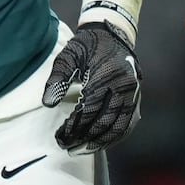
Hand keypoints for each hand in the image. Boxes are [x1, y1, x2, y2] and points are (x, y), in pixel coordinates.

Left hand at [42, 22, 141, 153]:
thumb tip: (48, 103)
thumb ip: (57, 78)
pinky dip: (114, 138)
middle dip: (84, 138)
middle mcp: (124, 86)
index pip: (90, 109)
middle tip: (66, 146)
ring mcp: (133, 94)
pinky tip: (99, 144)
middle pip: (104, 121)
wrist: (113, 34)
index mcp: (107, 74)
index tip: (60, 136)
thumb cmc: (88, 45)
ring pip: (118, 127)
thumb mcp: (69, 55)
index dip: (75, 126)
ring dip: (99, 143)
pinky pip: (127, 124)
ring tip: (80, 150)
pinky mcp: (136, 99)